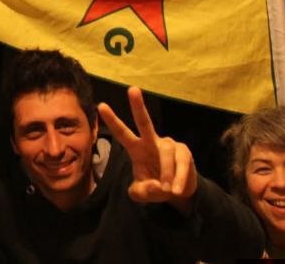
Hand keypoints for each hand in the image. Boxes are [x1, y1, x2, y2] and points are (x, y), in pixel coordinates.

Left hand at [98, 87, 196, 207]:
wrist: (178, 193)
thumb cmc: (155, 188)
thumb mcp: (142, 194)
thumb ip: (142, 192)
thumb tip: (155, 186)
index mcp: (137, 149)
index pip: (122, 133)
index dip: (112, 121)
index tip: (100, 105)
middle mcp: (152, 142)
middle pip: (145, 122)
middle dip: (138, 106)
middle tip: (132, 89)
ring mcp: (169, 145)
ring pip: (166, 153)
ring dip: (167, 174)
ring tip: (167, 190)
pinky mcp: (184, 152)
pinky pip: (182, 163)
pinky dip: (179, 178)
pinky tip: (177, 190)